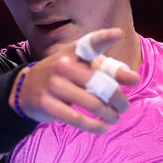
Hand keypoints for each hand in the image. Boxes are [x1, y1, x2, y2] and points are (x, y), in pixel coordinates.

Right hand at [11, 28, 139, 132]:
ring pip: (92, 103)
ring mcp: (54, 84)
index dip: (104, 37)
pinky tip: (102, 128)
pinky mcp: (47, 104)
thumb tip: (135, 79)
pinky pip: (76, 118)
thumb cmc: (65, 75)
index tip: (117, 34)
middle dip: (118, 99)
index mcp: (74, 51)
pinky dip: (94, 126)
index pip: (90, 43)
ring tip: (114, 118)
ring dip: (109, 115)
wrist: (27, 88)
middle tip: (123, 107)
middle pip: (100, 83)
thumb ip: (110, 70)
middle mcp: (63, 64)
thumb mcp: (84, 66)